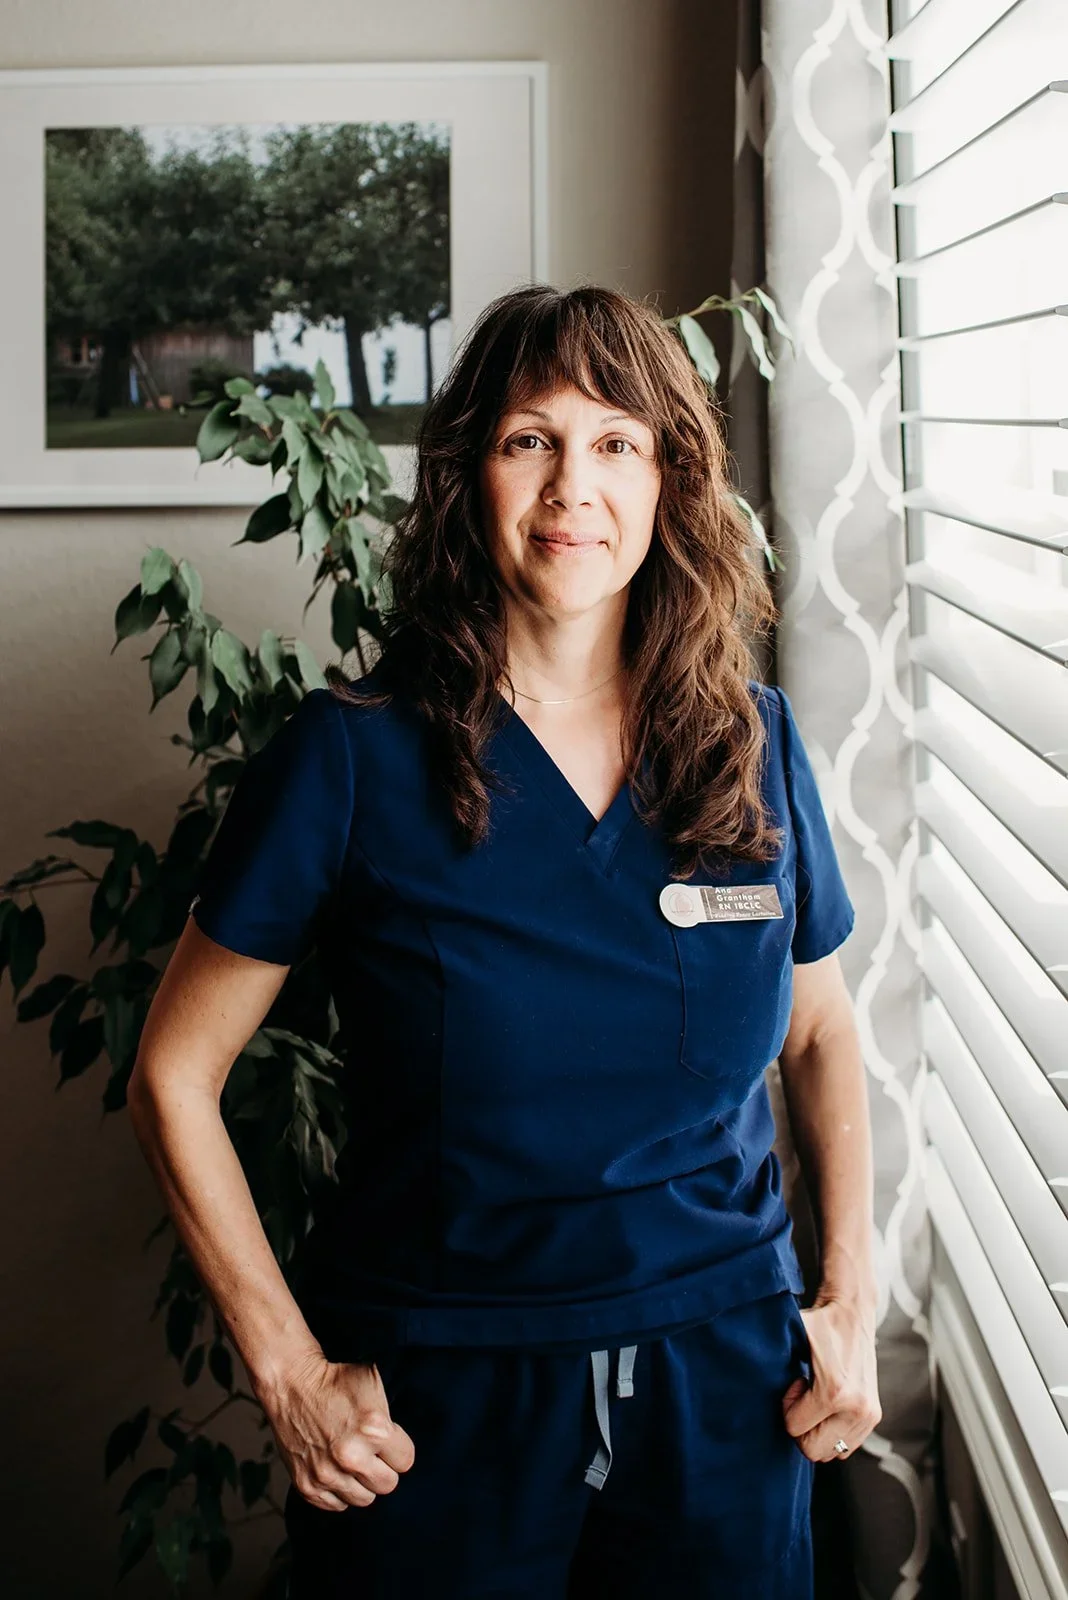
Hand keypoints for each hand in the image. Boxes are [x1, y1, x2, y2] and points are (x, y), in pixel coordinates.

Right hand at [257, 1349, 415, 1510]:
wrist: (291, 1384)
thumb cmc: (335, 1382)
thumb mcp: (374, 1384)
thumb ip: (393, 1415)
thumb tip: (404, 1436)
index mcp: (373, 1430)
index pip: (406, 1461)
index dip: (398, 1449)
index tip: (389, 1441)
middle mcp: (351, 1456)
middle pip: (387, 1484)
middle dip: (383, 1468)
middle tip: (372, 1453)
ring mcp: (327, 1474)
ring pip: (364, 1500)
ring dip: (362, 1483)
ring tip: (354, 1463)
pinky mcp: (307, 1485)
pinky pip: (337, 1505)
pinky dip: (339, 1492)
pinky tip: (337, 1471)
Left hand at [781, 1296, 880, 1462]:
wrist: (852, 1311)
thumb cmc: (818, 1325)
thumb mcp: (790, 1336)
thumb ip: (769, 1357)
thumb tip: (737, 1370)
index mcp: (834, 1392)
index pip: (794, 1429)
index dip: (787, 1406)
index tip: (796, 1382)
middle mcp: (856, 1408)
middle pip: (813, 1450)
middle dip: (801, 1426)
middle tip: (803, 1396)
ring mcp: (868, 1415)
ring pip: (831, 1452)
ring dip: (818, 1430)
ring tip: (817, 1400)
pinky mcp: (874, 1416)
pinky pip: (847, 1447)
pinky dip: (833, 1432)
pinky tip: (830, 1405)